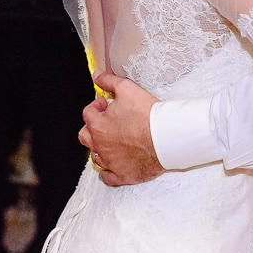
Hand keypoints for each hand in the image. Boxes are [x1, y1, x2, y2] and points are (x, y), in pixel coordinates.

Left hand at [78, 72, 163, 186]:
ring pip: (95, 156)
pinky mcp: (122, 175)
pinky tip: (111, 165)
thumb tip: (96, 75)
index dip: (96, 106)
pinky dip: (107, 172)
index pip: (88, 113)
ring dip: (100, 147)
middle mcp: (100, 145)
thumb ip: (108, 81)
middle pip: (85, 136)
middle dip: (93, 127)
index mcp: (98, 126)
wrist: (167, 137)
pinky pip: (107, 177)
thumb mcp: (126, 89)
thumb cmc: (148, 115)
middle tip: (106, 120)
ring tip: (112, 139)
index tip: (106, 103)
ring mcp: (110, 162)